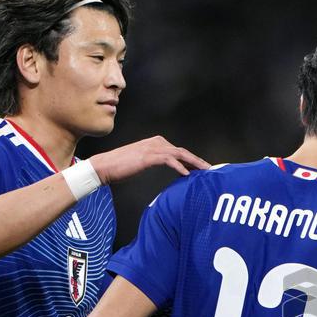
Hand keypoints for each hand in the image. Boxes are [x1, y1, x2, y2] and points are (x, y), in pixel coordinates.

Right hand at [88, 136, 209, 183]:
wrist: (104, 166)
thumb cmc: (121, 167)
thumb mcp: (142, 162)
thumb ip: (155, 161)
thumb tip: (166, 170)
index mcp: (156, 142)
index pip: (180, 151)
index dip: (193, 160)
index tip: (204, 169)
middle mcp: (156, 142)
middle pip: (183, 152)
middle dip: (198, 161)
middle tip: (212, 170)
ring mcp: (152, 148)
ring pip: (180, 154)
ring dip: (194, 163)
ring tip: (206, 172)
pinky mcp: (148, 156)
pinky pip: (169, 160)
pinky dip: (179, 167)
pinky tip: (187, 175)